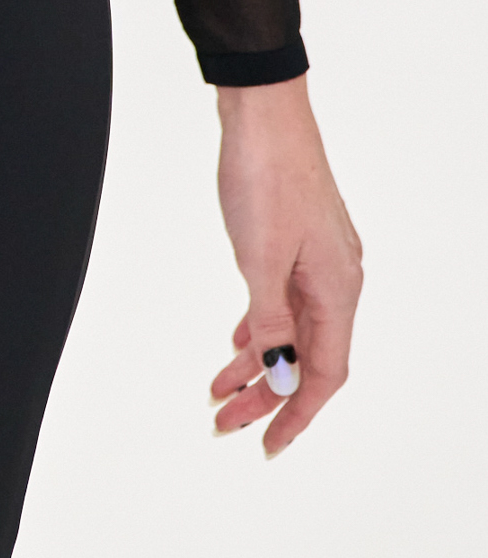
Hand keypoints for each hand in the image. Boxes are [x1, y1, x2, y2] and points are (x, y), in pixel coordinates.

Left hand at [210, 74, 361, 456]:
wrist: (262, 113)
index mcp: (338, 288)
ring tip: (219, 391)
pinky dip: (259, 327)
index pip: (325, 373)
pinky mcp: (297, 242)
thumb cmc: (266, 174)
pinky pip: (282, 301)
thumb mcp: (259, 257)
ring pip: (291, 330)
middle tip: (225, 423)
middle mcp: (336, 278)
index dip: (298, 414)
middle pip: (307, 358)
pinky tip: (237, 343)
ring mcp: (318, 260)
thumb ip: (268, 321)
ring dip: (258, 364)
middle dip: (267, 396)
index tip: (269, 445)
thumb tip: (279, 375)